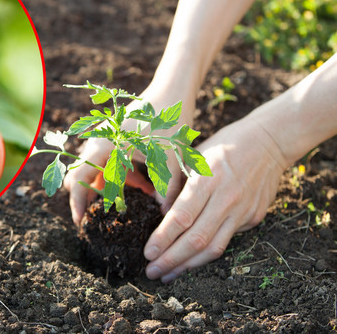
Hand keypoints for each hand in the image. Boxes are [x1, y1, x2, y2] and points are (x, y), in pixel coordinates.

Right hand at [63, 87, 194, 224]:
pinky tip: (146, 185)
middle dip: (91, 198)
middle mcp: (99, 142)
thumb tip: (166, 217)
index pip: (78, 180)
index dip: (77, 203)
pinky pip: (111, 163)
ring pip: (98, 171)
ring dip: (112, 188)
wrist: (174, 89)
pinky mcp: (116, 139)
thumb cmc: (168, 121)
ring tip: (133, 201)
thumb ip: (165, 189)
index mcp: (103, 146)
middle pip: (83, 176)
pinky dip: (122, 177)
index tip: (80, 223)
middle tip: (102, 219)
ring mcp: (106, 139)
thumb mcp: (168, 158)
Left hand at [143, 116, 287, 282]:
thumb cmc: (223, 145)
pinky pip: (226, 241)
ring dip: (188, 265)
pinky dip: (206, 254)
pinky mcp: (253, 218)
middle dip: (171, 259)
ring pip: (213, 248)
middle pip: (196, 239)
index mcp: (207, 179)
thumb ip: (177, 185)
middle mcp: (226, 198)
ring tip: (168, 275)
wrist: (269, 141)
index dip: (163, 238)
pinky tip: (190, 261)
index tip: (148, 253)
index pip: (182, 217)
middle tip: (152, 272)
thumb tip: (162, 213)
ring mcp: (242, 210)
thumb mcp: (194, 156)